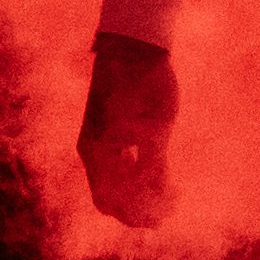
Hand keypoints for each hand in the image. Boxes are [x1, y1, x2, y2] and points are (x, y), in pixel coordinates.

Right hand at [79, 32, 178, 226]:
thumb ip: (154, 163)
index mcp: (97, 151)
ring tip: (167, 196)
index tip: (165, 214)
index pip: (111, 200)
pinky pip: (116, 164)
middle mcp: (92, 150)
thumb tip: (159, 195)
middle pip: (108, 197)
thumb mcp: (156, 125)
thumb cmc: (145, 82)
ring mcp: (97, 140)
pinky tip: (156, 173)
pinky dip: (134, 176)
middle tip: (166, 213)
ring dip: (136, 194)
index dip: (137, 214)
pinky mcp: (106, 130)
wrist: (134, 45)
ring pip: (112, 182)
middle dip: (135, 210)